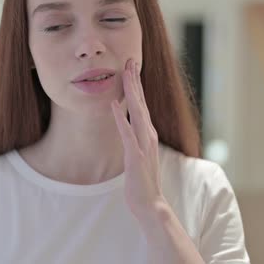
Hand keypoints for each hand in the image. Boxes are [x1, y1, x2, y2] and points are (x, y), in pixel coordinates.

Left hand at [111, 58, 165, 219]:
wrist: (150, 204)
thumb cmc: (143, 180)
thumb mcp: (139, 153)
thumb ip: (135, 137)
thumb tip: (128, 123)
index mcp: (148, 133)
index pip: (141, 104)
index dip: (136, 84)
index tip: (131, 66)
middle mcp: (148, 135)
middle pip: (141, 102)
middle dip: (135, 80)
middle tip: (130, 59)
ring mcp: (143, 144)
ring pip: (137, 111)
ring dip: (131, 91)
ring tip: (125, 73)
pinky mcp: (135, 155)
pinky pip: (126, 133)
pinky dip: (120, 117)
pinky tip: (113, 104)